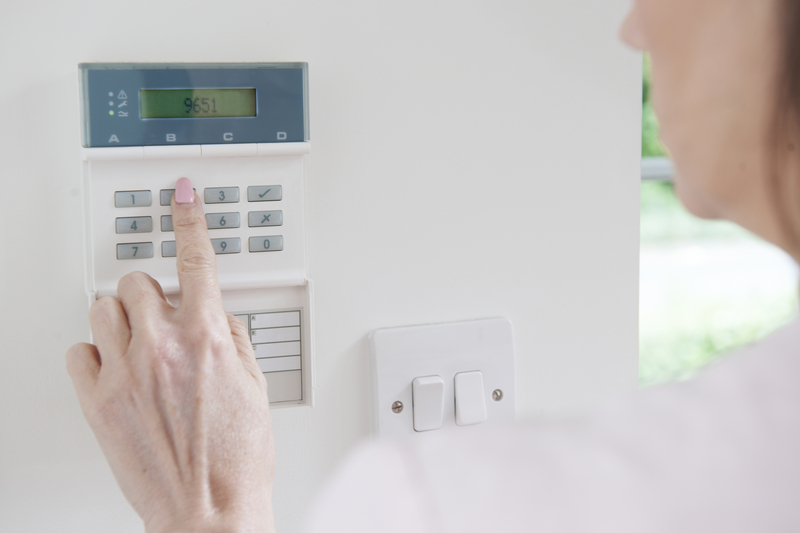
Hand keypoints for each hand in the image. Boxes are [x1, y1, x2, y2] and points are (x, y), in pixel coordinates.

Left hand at [66, 178, 274, 532]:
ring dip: (123, 317)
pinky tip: (116, 367)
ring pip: (104, 306)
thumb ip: (235, 338)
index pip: (197, 259)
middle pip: (139, 279)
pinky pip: (78, 351)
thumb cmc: (238, 458)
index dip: (190, 217)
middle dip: (154, 291)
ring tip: (139, 343)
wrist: (209, 510)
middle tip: (165, 316)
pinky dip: (95, 352)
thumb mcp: (256, 387)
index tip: (181, 193)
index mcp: (209, 339)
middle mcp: (164, 348)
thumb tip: (218, 316)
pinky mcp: (99, 402)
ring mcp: (126, 373)